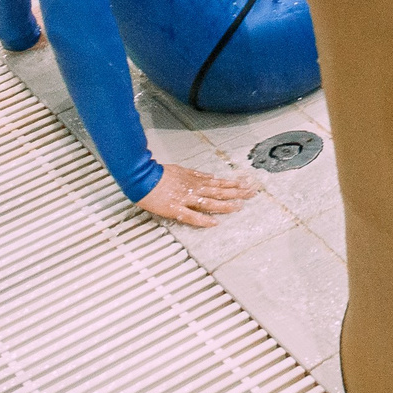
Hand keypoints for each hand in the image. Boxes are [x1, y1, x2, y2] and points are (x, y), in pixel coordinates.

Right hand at [137, 163, 256, 226]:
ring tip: (239, 207)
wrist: (141, 177)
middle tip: (252, 193)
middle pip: (219, 191)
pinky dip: (203, 219)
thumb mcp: (181, 170)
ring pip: (209, 202)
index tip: (246, 184)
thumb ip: (196, 175)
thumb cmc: (158, 174)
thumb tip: (210, 177)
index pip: (219, 182)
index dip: (234, 184)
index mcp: (195, 180)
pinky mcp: (174, 208)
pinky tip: (214, 223)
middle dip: (237, 192)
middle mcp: (193, 188)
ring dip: (225, 205)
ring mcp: (185, 199)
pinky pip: (191, 216)